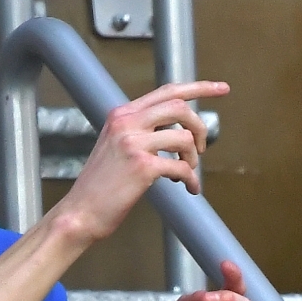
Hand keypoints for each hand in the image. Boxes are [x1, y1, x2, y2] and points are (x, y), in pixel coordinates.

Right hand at [54, 81, 229, 243]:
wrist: (79, 213)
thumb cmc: (99, 186)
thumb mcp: (114, 146)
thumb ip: (138, 131)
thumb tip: (176, 130)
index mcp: (121, 115)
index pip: (166, 91)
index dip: (199, 87)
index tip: (221, 89)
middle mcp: (126, 123)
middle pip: (180, 107)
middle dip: (199, 127)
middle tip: (200, 148)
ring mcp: (133, 143)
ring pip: (183, 138)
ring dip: (193, 158)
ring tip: (187, 172)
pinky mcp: (142, 167)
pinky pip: (181, 168)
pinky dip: (191, 180)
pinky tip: (189, 189)